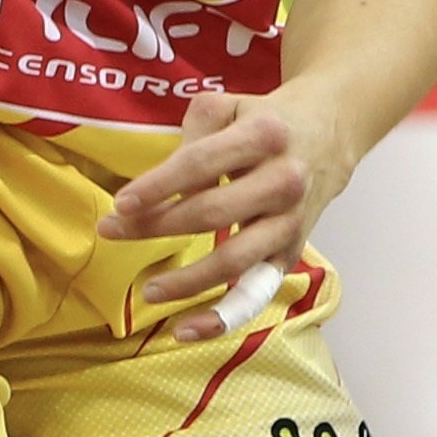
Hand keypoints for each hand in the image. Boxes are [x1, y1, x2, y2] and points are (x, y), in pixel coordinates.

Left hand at [97, 89, 356, 343]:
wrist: (327, 135)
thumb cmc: (262, 122)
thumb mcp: (228, 106)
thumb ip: (191, 139)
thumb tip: (156, 194)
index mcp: (265, 135)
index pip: (202, 164)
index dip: (158, 186)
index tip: (120, 205)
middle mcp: (285, 180)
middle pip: (211, 212)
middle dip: (155, 226)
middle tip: (110, 232)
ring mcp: (291, 221)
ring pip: (235, 260)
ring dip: (187, 281)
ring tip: (148, 290)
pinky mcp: (291, 253)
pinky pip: (256, 292)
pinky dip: (224, 317)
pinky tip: (187, 330)